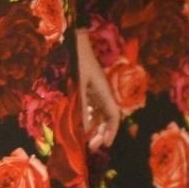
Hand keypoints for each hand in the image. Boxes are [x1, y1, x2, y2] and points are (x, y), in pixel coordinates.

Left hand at [76, 30, 118, 150]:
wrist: (75, 41)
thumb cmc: (78, 60)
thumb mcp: (79, 84)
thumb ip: (82, 104)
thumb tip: (85, 126)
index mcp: (104, 91)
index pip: (113, 116)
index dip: (111, 131)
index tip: (105, 144)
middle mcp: (103, 92)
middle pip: (107, 117)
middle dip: (102, 132)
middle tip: (92, 146)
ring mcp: (96, 89)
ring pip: (99, 113)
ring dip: (94, 126)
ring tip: (86, 138)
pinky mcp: (88, 87)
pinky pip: (92, 106)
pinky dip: (88, 117)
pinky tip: (81, 124)